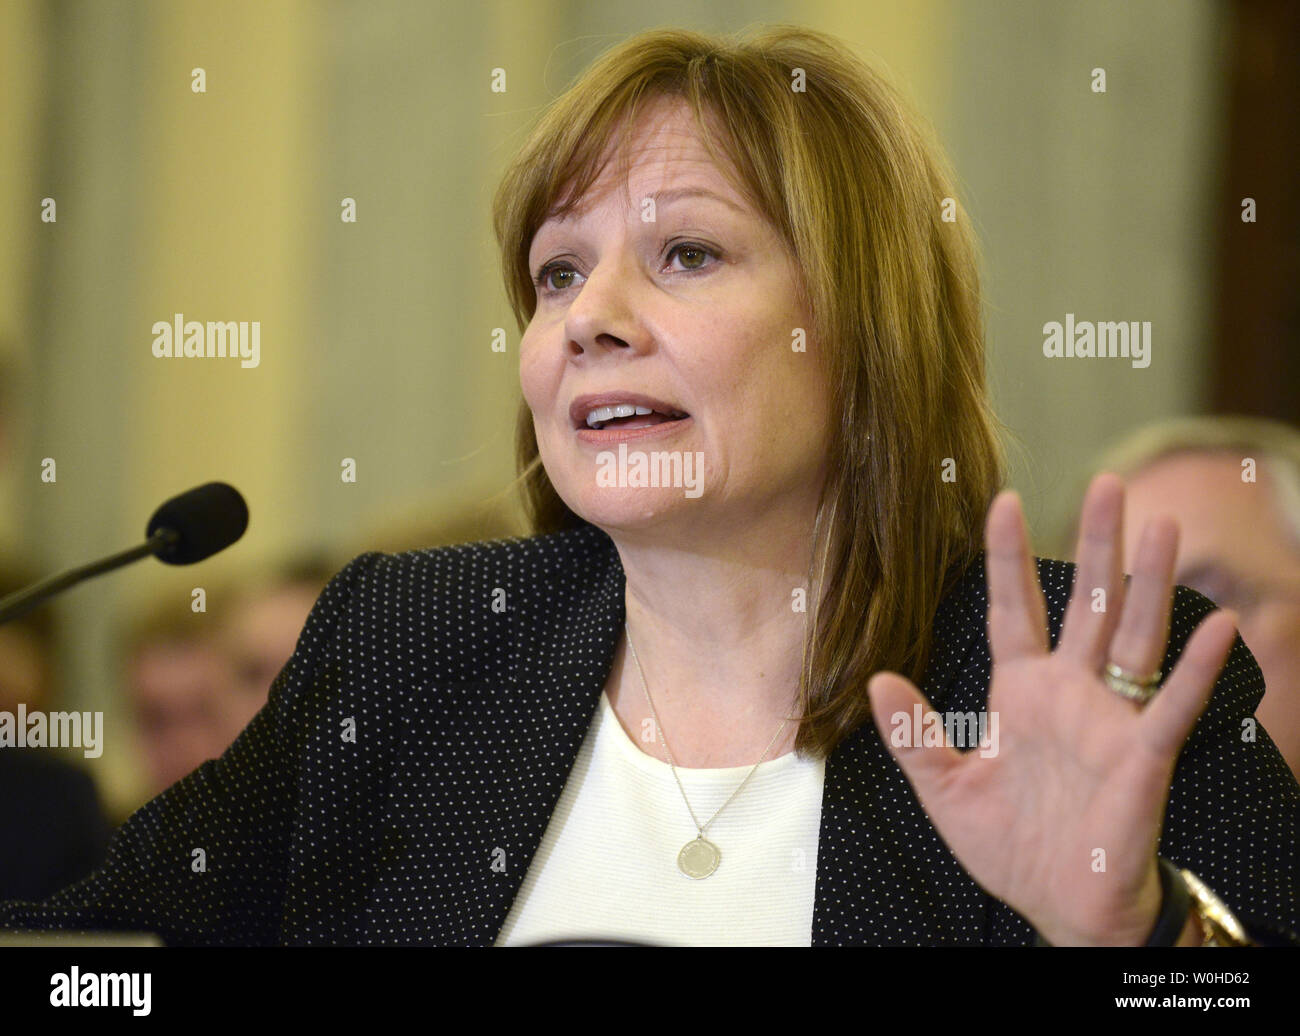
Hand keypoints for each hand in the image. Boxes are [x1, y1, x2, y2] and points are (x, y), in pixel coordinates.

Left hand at [867, 472, 1238, 944]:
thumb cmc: (1008, 847)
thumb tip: (877, 681)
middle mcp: (1069, 693)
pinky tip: (1215, 625)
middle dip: (1096, 545)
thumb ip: (913, 736)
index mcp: (1020, 693)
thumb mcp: (945, 790)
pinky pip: (1171, 706)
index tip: (1002, 500)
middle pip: (1086, 605)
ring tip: (1162, 524)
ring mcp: (1109, 720)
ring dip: (1149, 583)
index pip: (1012, 610)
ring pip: (1134, 636)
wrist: (1059, 907)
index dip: (1008, 558)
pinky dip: (1192, 669)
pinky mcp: (1144, 757)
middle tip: (1108, 482)